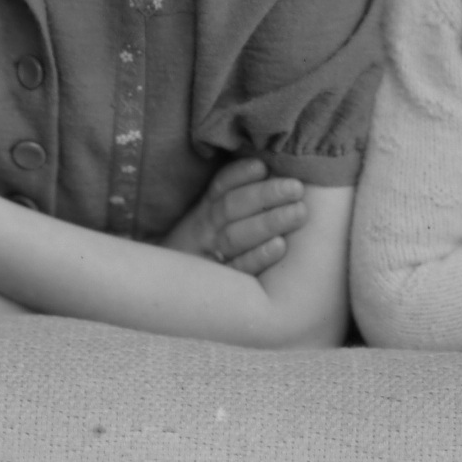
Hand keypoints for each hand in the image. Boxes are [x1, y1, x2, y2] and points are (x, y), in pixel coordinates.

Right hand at [160, 159, 308, 274]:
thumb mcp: (207, 219)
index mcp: (203, 212)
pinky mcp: (221, 286)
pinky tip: (280, 245)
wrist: (163, 295)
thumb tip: (269, 168)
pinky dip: (258, 256)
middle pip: (231, 208)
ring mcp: (210, 259)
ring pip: (235, 237)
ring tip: (299, 212)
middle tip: (296, 187)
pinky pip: (238, 269)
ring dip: (268, 222)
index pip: (220, 187)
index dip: (240, 175)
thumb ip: (234, 195)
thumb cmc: (202, 251)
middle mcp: (204, 232)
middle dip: (265, 195)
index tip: (262, 165)